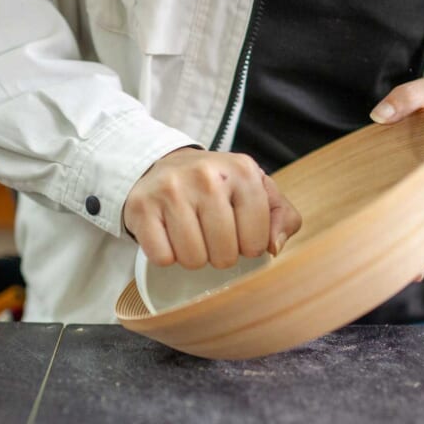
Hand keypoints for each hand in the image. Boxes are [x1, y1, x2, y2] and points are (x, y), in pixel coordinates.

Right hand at [124, 148, 302, 269]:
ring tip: (192, 237)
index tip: (239, 235)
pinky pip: (162, 257)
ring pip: (192, 259)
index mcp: (242, 171)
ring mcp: (171, 190)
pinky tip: (169, 237)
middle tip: (212, 237)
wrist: (163, 165)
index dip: (250, 247)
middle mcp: (207, 175)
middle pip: (224, 254)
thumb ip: (282, 216)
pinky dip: (166, 256)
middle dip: (220, 255)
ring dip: (193, 257)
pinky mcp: (142, 206)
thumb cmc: (217, 186)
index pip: (257, 240)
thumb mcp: (256, 190)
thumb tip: (274, 247)